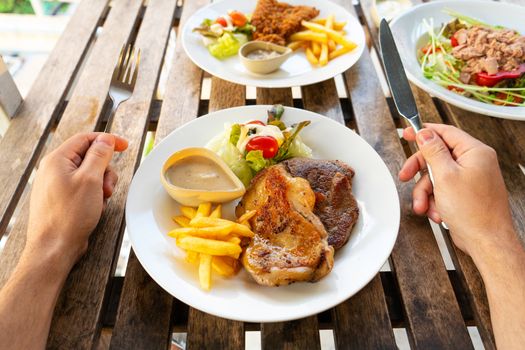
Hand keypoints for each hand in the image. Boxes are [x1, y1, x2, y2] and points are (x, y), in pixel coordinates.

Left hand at [25, 133, 127, 267]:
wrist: (55, 247)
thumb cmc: (69, 215)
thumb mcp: (90, 179)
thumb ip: (99, 155)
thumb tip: (106, 139)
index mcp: (57, 160)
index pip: (85, 139)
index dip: (107, 140)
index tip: (124, 146)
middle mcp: (54, 170)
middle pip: (89, 157)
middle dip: (104, 170)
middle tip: (107, 186)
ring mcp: (58, 185)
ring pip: (89, 174)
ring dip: (101, 185)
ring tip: (101, 200)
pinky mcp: (62, 199)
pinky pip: (84, 188)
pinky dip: (94, 195)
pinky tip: (94, 207)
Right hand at [398, 124, 514, 256]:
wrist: (486, 241)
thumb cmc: (474, 212)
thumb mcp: (445, 176)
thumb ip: (433, 151)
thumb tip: (425, 134)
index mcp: (475, 152)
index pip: (445, 132)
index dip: (424, 132)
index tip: (408, 133)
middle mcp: (474, 163)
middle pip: (437, 156)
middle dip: (419, 171)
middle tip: (405, 175)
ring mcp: (470, 178)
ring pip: (436, 176)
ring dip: (425, 192)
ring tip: (424, 205)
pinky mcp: (464, 193)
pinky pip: (442, 190)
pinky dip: (435, 201)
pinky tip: (437, 211)